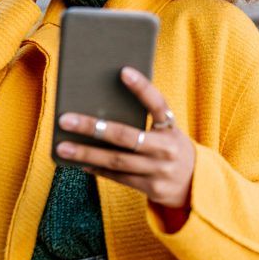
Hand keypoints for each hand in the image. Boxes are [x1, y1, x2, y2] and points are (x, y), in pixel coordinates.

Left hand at [54, 67, 195, 216]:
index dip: (142, 88)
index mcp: (172, 128)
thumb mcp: (167, 132)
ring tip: (63, 146)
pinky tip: (79, 163)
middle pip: (126, 136)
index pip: (158, 104)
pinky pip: (119, 177)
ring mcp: (159, 170)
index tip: (123, 71)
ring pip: (117, 160)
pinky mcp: (152, 188)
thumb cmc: (170, 149)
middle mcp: (167, 149)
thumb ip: (145, 122)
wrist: (196, 185)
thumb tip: (101, 110)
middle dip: (93, 127)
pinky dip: (97, 169)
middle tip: (66, 119)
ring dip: (86, 153)